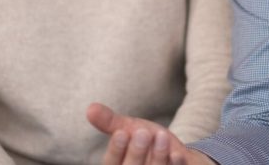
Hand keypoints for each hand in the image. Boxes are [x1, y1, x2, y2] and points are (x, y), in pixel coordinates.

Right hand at [86, 103, 213, 164]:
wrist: (175, 153)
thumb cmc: (148, 142)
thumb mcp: (129, 129)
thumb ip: (110, 122)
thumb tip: (91, 108)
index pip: (111, 164)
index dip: (116, 150)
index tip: (121, 133)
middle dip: (136, 153)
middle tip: (142, 133)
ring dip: (157, 156)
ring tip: (161, 136)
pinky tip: (177, 154)